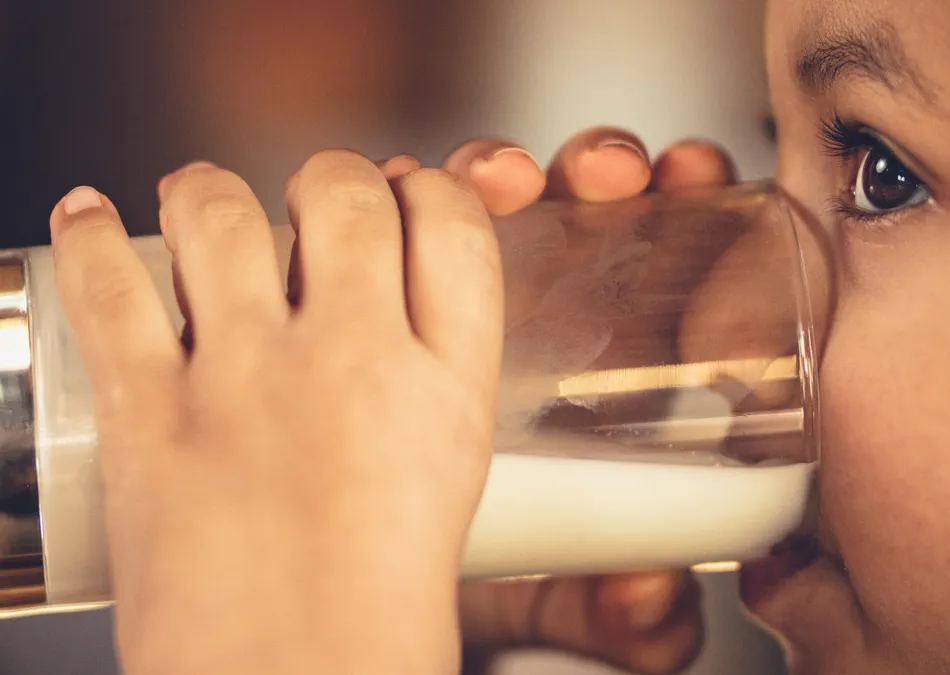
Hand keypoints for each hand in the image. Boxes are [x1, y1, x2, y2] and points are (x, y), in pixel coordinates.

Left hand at [48, 152, 500, 674]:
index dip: (427, 190)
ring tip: (206, 204)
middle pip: (345, 195)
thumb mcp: (447, 478)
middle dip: (330, 179)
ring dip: (209, 192)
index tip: (405, 197)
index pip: (453, 228)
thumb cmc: (372, 611)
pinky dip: (90, 237)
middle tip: (314, 203)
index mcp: (446, 390)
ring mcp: (248, 382)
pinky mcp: (150, 415)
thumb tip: (380, 288)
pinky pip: (109, 286)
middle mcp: (355, 364)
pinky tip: (92, 218)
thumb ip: (430, 376)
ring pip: (223, 213)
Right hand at [414, 128, 737, 674]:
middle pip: (584, 207)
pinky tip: (395, 182)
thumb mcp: (557, 597)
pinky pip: (389, 222)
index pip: (666, 256)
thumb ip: (617, 612)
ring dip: (499, 165)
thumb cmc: (497, 580)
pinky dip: (398, 190)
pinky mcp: (378, 291)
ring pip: (490, 199)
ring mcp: (460, 293)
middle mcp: (545, 313)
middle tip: (604, 174)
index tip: (694, 172)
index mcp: (615, 363)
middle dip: (597, 163)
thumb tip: (651, 599)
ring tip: (500, 178)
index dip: (687, 200)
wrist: (381, 583)